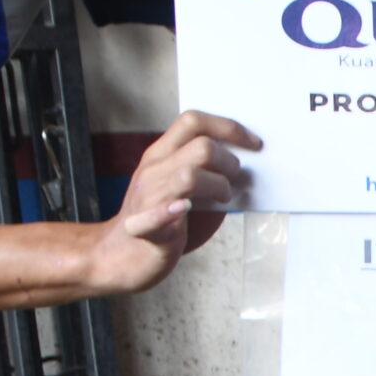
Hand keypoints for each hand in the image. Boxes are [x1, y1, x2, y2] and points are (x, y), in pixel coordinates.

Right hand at [85, 112, 258, 296]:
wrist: (121, 254)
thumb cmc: (160, 217)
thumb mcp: (179, 182)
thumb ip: (202, 166)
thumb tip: (244, 158)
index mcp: (160, 155)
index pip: (192, 121)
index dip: (228, 127)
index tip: (254, 143)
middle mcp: (152, 171)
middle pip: (200, 147)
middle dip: (230, 161)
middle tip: (235, 179)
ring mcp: (147, 198)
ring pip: (188, 176)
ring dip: (218, 185)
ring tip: (223, 197)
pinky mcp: (144, 229)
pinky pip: (153, 216)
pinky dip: (169, 212)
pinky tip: (183, 209)